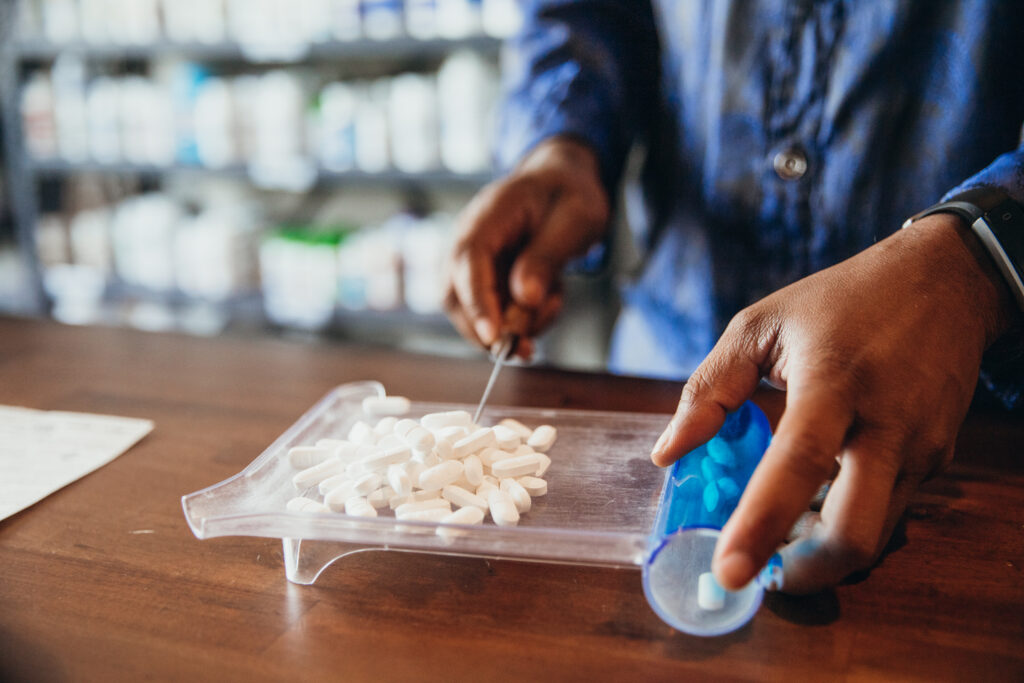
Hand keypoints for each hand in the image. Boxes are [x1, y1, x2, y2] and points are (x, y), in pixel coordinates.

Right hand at [443, 137, 608, 357]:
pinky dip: (521, 321)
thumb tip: (524, 298)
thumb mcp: (575, 219)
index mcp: (487, 217)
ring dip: (511, 327)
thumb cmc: (569, 195)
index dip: (477, 302)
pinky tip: (549, 299)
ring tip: (553, 303)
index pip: (467, 263)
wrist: (563, 183)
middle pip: (455, 296)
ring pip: (472, 313)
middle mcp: (469, 240)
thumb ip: (548, 257)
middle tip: (527, 350)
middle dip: (487, 330)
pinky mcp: (485, 280)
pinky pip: (494, 314)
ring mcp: (473, 262)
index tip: (494, 337)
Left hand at [650, 214, 1016, 593]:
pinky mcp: (939, 458)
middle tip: (763, 573)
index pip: (797, 463)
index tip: (729, 571)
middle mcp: (888, 422)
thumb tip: (666, 454)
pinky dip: (850, 522)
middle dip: (805, 571)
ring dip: (826, 551)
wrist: (945, 282)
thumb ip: (709, 389)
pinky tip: (820, 502)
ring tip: (786, 534)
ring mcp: (922, 445)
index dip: (761, 523)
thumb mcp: (761, 325)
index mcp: (834, 382)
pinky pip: (891, 511)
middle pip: (855, 531)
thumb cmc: (840, 301)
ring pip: (877, 533)